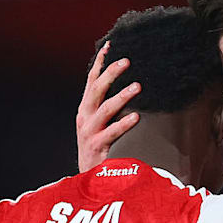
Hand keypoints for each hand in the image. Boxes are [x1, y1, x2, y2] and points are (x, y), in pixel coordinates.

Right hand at [76, 41, 140, 172]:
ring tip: (137, 87)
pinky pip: (111, 133)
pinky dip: (123, 124)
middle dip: (111, 73)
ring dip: (121, 97)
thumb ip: (113, 105)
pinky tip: (136, 117)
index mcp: (86, 108)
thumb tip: (134, 85)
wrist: (89, 177)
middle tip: (127, 61)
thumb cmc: (101, 147)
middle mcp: (86, 117)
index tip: (110, 45)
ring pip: (104, 110)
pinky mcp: (96, 147)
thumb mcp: (102, 123)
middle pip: (97, 90)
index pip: (92, 80)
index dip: (100, 62)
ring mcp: (90, 132)